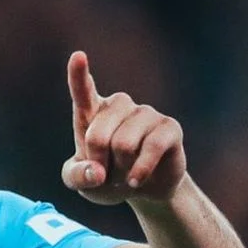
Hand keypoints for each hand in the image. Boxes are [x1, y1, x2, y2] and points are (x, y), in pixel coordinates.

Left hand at [61, 51, 186, 204]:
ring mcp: (146, 113)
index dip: (79, 74)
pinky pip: (151, 148)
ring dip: (120, 168)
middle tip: (106, 170)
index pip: (83, 90)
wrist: (141, 190)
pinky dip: (139, 171)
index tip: (78, 56)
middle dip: (98, 163)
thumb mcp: (80, 182)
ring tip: (124, 171)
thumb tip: (97, 172)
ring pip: (124, 145)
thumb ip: (78, 176)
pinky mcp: (169, 127)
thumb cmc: (105, 179)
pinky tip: (136, 180)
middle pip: (98, 136)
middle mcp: (119, 106)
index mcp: (92, 112)